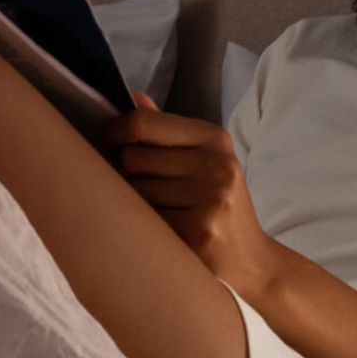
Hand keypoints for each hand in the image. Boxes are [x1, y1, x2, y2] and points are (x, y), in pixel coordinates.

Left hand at [95, 91, 279, 292]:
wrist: (250, 260)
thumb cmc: (219, 206)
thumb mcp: (204, 161)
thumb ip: (168, 132)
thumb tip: (134, 97)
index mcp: (215, 139)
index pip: (143, 123)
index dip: (113, 133)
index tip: (106, 146)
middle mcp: (217, 163)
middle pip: (131, 157)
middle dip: (125, 174)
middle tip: (142, 190)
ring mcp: (210, 197)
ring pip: (133, 190)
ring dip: (132, 203)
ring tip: (157, 213)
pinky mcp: (199, 230)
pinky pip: (143, 219)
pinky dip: (143, 226)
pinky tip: (161, 232)